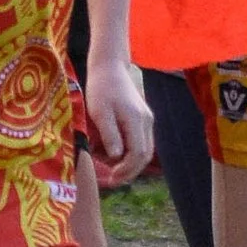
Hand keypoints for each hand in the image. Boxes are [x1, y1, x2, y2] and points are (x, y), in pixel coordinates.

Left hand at [83, 56, 154, 184]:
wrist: (110, 66)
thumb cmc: (101, 88)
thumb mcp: (99, 112)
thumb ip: (110, 135)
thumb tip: (117, 157)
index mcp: (137, 120)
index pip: (138, 154)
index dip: (126, 170)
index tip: (111, 177)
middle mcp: (147, 122)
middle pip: (145, 155)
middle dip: (130, 171)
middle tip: (112, 180)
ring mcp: (147, 120)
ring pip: (145, 150)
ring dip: (131, 163)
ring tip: (112, 170)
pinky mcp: (143, 118)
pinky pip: (141, 142)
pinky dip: (131, 153)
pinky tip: (116, 156)